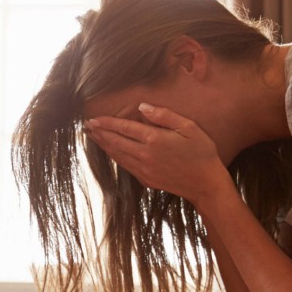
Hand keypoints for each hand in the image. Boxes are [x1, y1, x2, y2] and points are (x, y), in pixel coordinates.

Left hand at [86, 103, 230, 205]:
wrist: (206, 183)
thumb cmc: (202, 152)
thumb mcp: (188, 127)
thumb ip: (164, 115)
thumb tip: (142, 108)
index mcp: (155, 139)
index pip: (124, 128)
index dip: (107, 123)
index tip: (93, 119)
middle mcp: (145, 155)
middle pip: (116, 142)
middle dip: (99, 133)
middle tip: (86, 126)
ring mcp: (144, 170)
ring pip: (118, 155)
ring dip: (103, 145)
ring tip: (93, 137)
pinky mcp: (146, 180)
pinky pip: (125, 166)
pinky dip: (114, 157)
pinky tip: (110, 151)